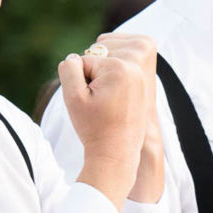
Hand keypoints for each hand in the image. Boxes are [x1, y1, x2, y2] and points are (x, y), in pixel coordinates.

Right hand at [59, 34, 154, 204]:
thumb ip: (69, 69)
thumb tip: (75, 57)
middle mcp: (135, 68)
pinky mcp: (143, 86)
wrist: (116, 154)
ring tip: (106, 104)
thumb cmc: (94, 128)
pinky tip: (113, 103)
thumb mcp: (73, 97)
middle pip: (97, 60)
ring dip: (101, 81)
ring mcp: (142, 77)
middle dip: (91, 80)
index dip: (80, 83)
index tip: (92, 104)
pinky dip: (111, 85)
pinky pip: (118, 75)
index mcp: (120, 67)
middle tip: (100, 105)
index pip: (83, 61)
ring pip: (107, 67)